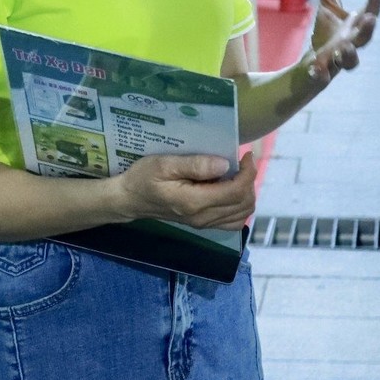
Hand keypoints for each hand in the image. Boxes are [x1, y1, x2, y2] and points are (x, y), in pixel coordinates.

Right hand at [113, 152, 257, 229]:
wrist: (130, 200)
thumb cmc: (144, 178)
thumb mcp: (164, 164)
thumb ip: (195, 165)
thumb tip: (224, 165)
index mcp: (195, 202)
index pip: (236, 192)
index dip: (248, 173)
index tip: (245, 154)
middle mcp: (203, 217)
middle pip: (243, 204)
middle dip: (249, 181)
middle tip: (241, 162)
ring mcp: (203, 224)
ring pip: (241, 215)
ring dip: (246, 193)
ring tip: (236, 174)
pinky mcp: (202, 224)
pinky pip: (232, 221)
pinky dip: (239, 205)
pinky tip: (230, 189)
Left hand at [307, 0, 379, 87]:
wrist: (316, 63)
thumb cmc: (328, 32)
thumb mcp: (327, 4)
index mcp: (356, 25)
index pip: (370, 11)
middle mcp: (352, 42)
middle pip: (365, 38)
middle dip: (369, 29)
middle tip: (371, 19)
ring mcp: (340, 59)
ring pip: (350, 62)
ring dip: (350, 56)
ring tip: (343, 49)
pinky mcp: (324, 71)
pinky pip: (324, 76)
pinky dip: (320, 74)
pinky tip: (313, 70)